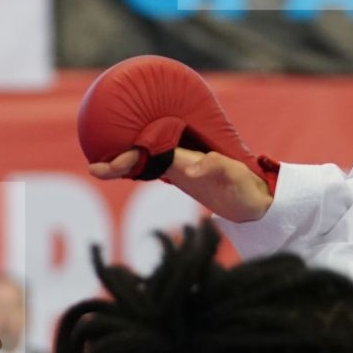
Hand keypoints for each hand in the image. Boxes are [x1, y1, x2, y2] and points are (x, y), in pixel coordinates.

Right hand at [89, 147, 273, 222]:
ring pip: (147, 162)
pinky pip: (155, 171)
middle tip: (94, 167)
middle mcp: (182, 161)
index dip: (132, 156)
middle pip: (145, 155)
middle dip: (119, 160)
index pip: (154, 154)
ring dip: (124, 165)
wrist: (258, 199)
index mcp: (188, 159)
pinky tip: (122, 174)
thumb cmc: (248, 188)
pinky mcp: (185, 179)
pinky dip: (136, 171)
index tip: (111, 164)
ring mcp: (182, 169)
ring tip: (98, 169)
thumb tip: (197, 167)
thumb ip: (219, 170)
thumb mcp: (237, 181)